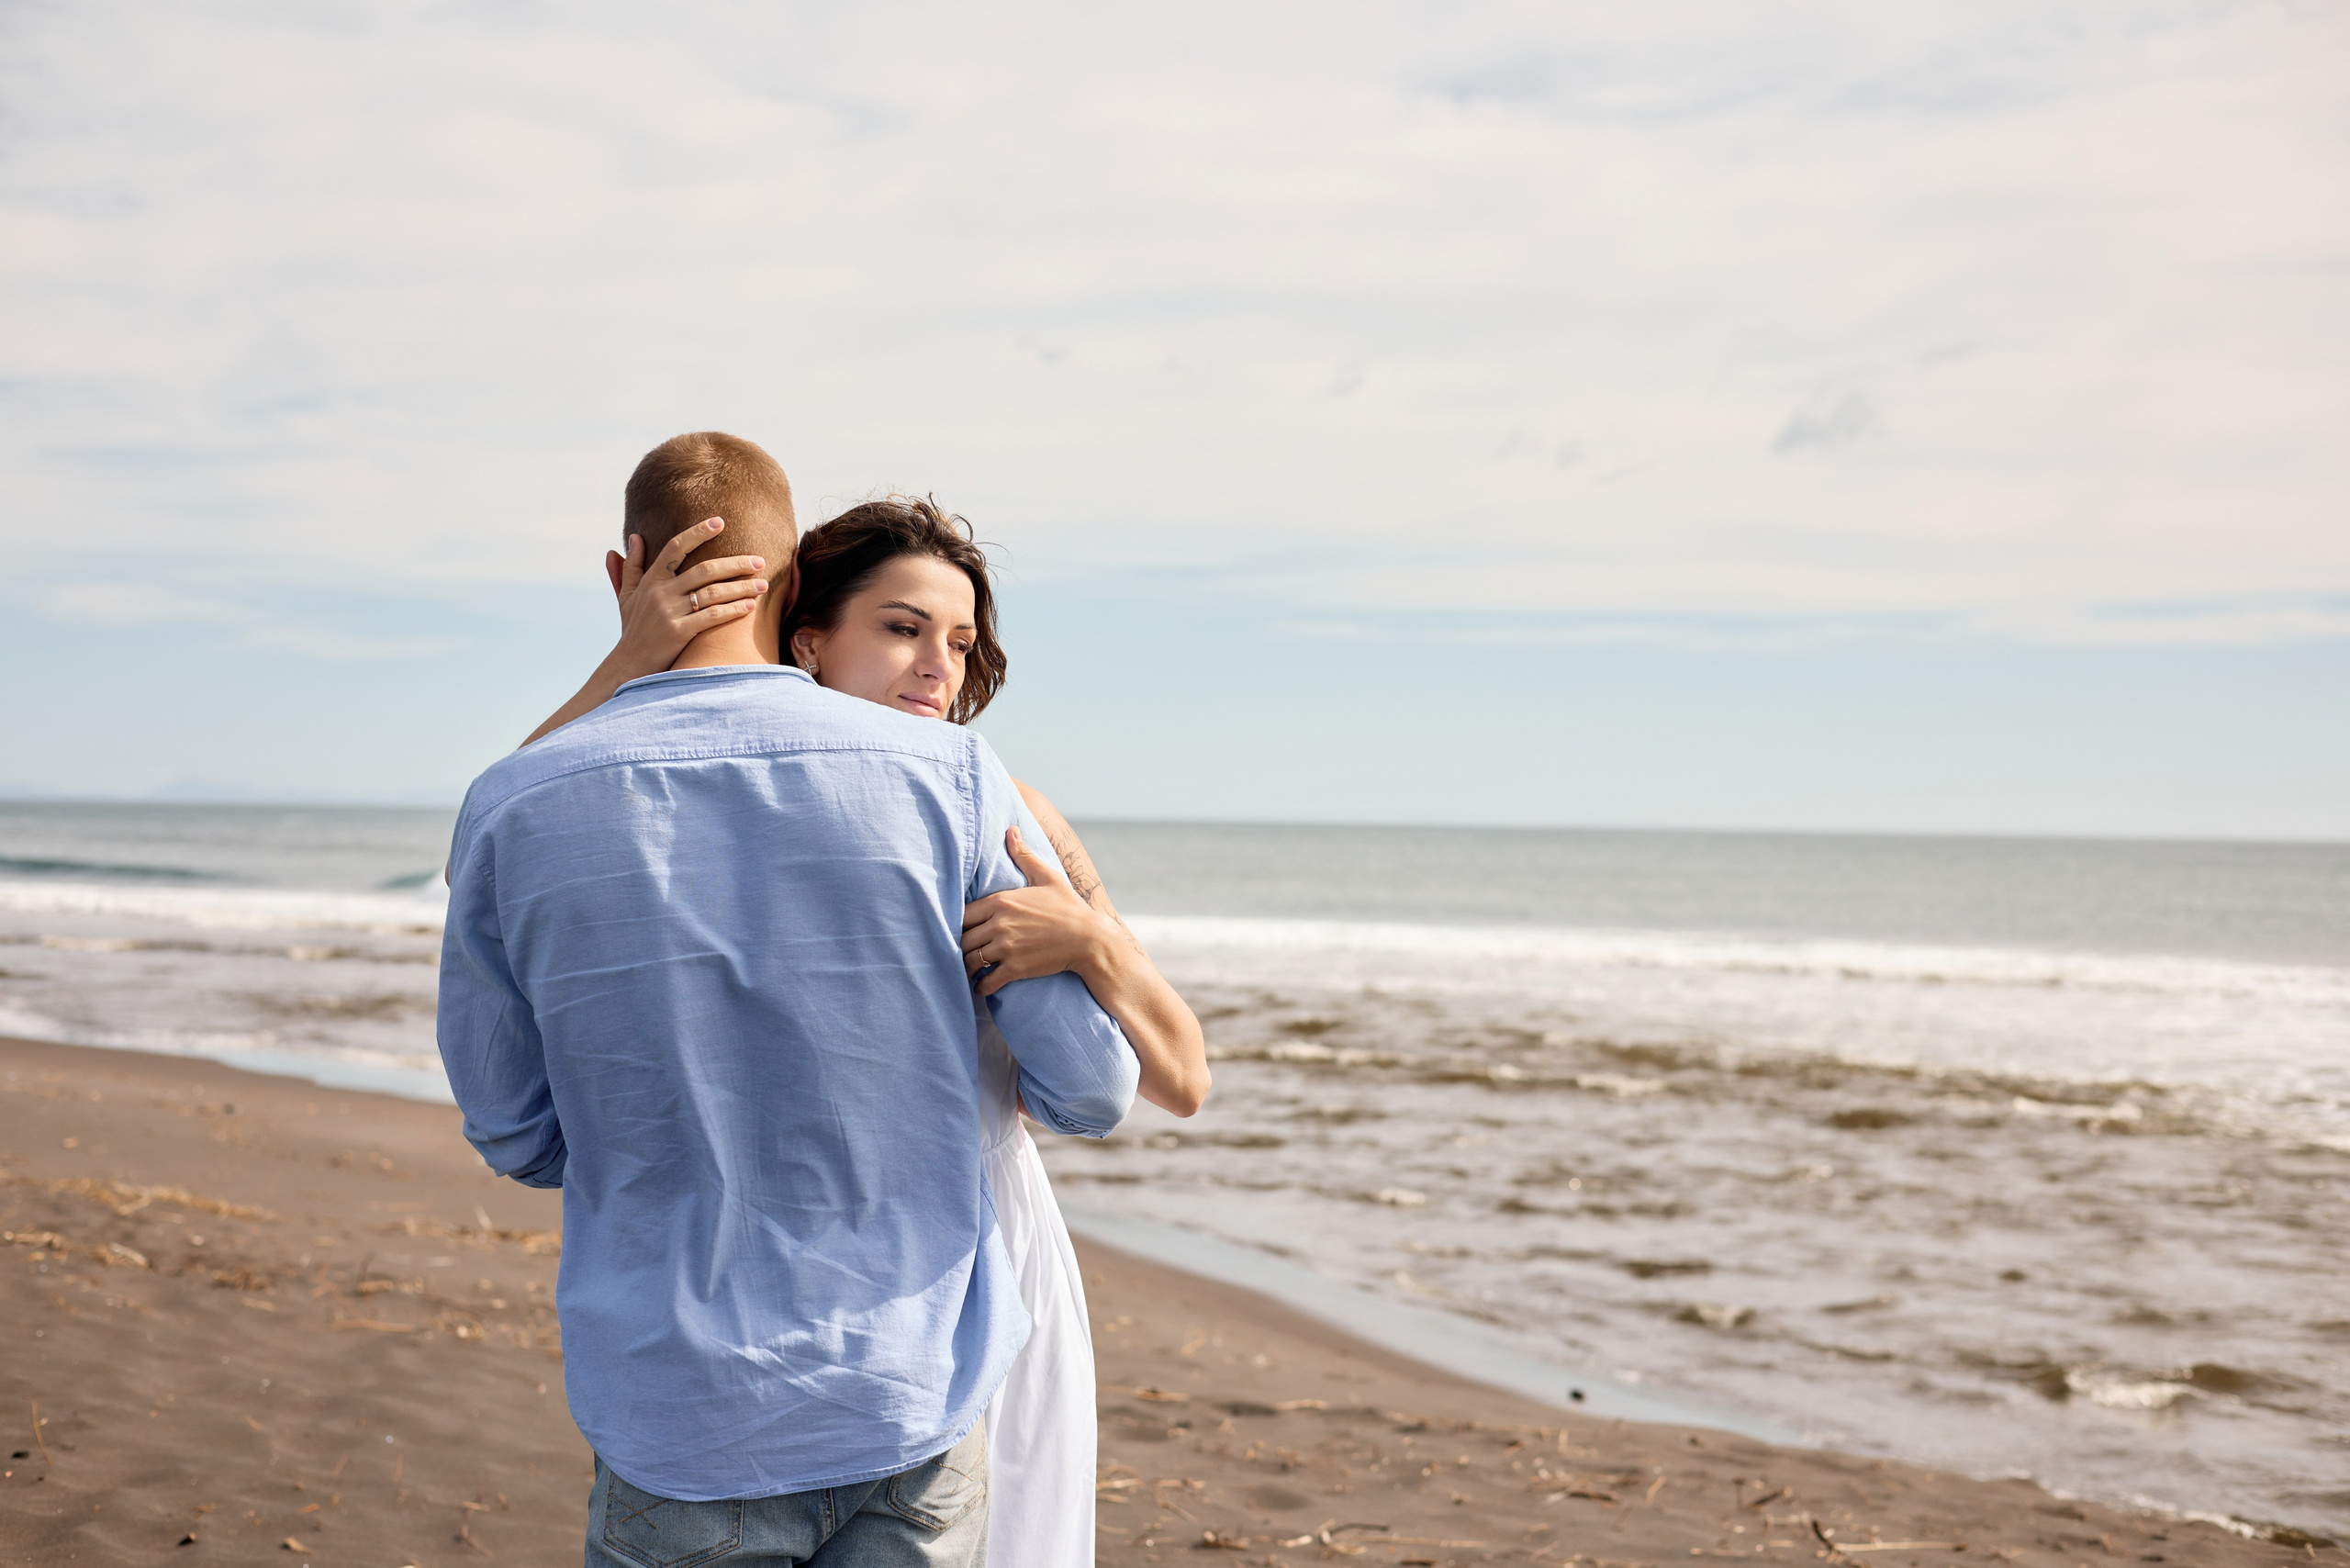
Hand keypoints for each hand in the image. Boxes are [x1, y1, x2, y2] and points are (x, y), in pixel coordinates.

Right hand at [603, 518, 768, 674]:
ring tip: (763, 584)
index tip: (720, 522)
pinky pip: (712, 616)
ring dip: (742, 587)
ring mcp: (670, 612)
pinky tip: (750, 606)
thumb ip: (631, 565)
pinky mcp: (679, 632)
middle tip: (759, 561)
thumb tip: (634, 536)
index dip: (698, 533)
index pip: (676, 547)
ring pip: (713, 592)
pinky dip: (733, 609)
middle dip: (735, 564)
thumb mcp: (627, 595)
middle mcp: (660, 592)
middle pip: (704, 569)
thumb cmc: (633, 628)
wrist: (629, 664)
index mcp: (651, 579)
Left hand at [962, 827, 1111, 996]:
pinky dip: (981, 987)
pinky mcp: (1016, 968)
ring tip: (967, 970)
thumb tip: (1011, 830)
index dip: (957, 923)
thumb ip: (1024, 855)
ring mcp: (1007, 948)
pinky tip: (981, 987)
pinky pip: (988, 981)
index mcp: (1001, 901)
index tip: (958, 929)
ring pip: (971, 960)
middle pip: (963, 938)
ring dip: (966, 967)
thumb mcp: (1047, 877)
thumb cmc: (1068, 906)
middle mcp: (999, 924)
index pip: (962, 914)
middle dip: (959, 946)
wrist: (1089, 938)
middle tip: (958, 952)